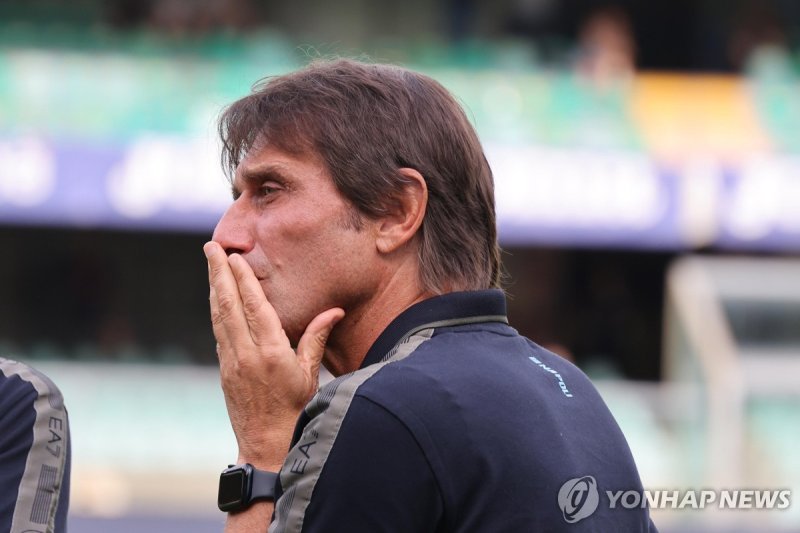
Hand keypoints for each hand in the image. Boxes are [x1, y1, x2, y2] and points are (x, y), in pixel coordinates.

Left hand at [204, 241, 343, 468]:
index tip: (235, 257)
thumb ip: (317, 338)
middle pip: (229, 305)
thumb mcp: (310, 374)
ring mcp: (232, 362)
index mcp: (272, 352)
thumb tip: (334, 311)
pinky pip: (218, 332)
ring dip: (214, 287)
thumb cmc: (295, 409)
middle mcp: (247, 354)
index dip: (243, 280)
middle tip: (211, 247)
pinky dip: (216, 309)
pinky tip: (216, 296)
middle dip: (218, 273)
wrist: (267, 444)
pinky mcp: (224, 369)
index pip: (254, 307)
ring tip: (210, 263)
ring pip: (219, 316)